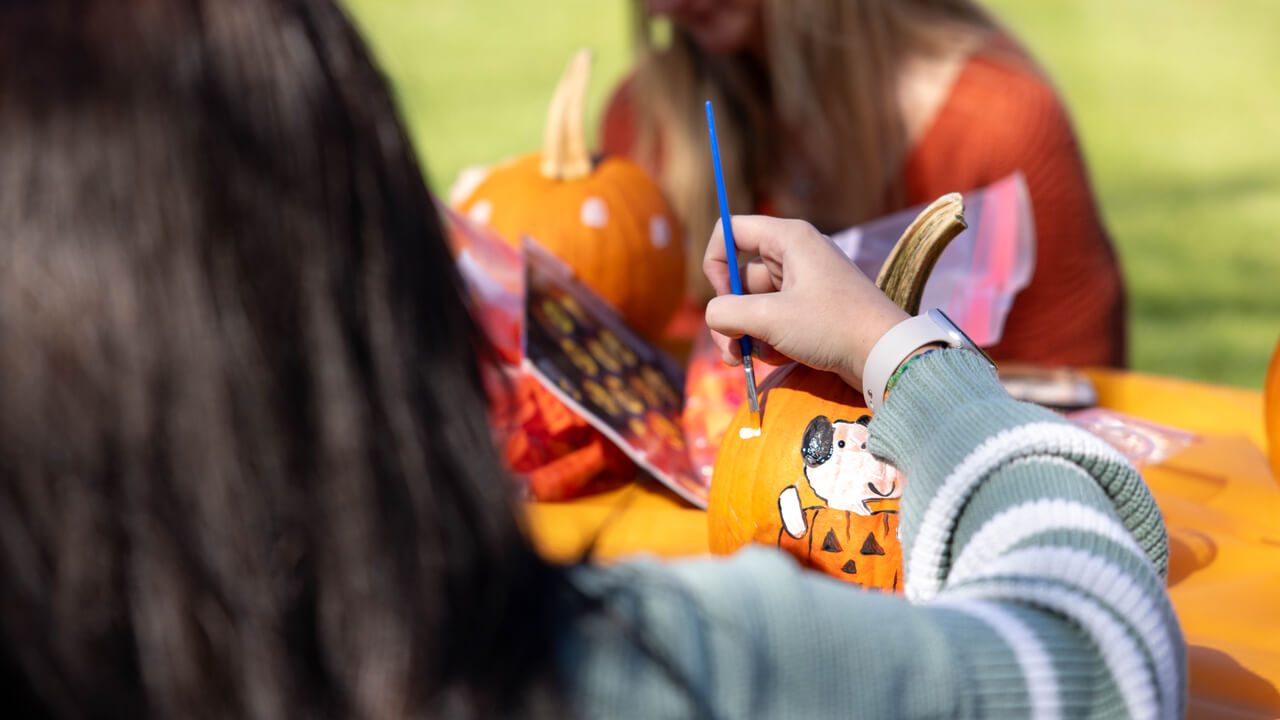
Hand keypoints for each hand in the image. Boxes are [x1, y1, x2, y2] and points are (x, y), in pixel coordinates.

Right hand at [702, 216, 907, 389]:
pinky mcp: (811, 310)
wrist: (885, 355)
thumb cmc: (832, 326)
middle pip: (739, 277)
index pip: (730, 230)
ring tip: (748, 361)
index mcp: (788, 239)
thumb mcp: (770, 318)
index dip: (716, 262)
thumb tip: (713, 316)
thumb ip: (727, 312)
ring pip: (753, 303)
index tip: (722, 295)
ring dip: (745, 334)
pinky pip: (774, 319)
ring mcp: (803, 284)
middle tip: (730, 351)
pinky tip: (779, 358)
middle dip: (729, 316)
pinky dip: (768, 339)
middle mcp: (795, 254)